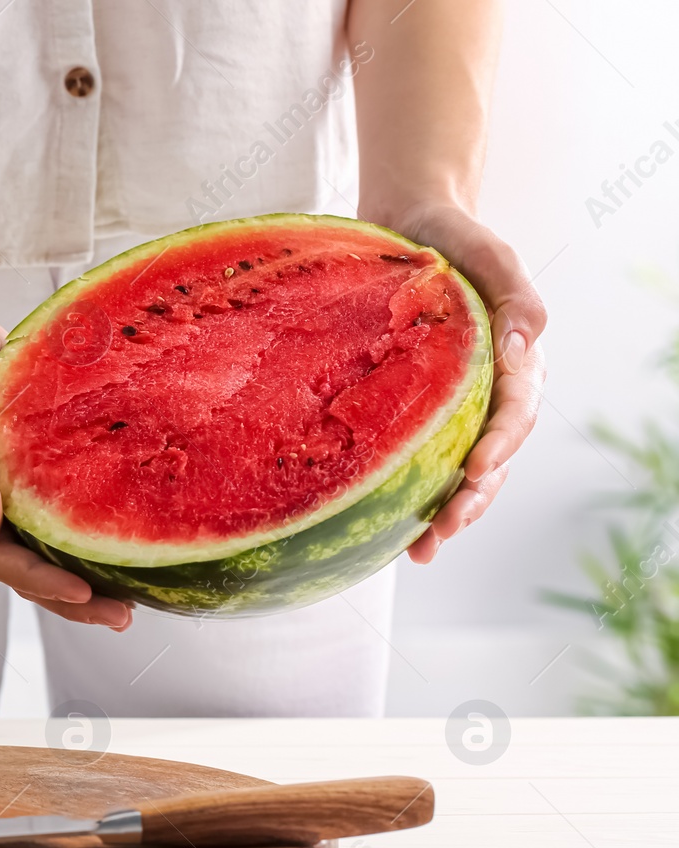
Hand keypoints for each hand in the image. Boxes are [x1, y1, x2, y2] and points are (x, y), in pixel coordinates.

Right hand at [0, 306, 132, 628]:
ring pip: (49, 547)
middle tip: (123, 616)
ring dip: (88, 571)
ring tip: (134, 593)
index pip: (3, 562)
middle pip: (30, 570)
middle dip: (75, 599)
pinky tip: (125, 534)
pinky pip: (60, 507)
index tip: (84, 592)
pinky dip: (88, 526)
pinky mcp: (27, 471)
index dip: (44, 582)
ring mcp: (5, 494)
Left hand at [386, 203, 547, 562]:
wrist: (409, 228)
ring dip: (448, 512)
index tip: (476, 469)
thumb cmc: (452, 238)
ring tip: (422, 549)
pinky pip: (426, 461)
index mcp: (516, 360)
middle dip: (472, 499)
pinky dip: (414, 496)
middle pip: (494, 456)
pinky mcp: (423, 412)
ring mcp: (460, 406)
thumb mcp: (486, 252)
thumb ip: (513, 294)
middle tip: (442, 530)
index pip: (516, 411)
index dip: (500, 443)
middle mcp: (493, 391)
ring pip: (464, 471)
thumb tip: (522, 345)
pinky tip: (394, 532)